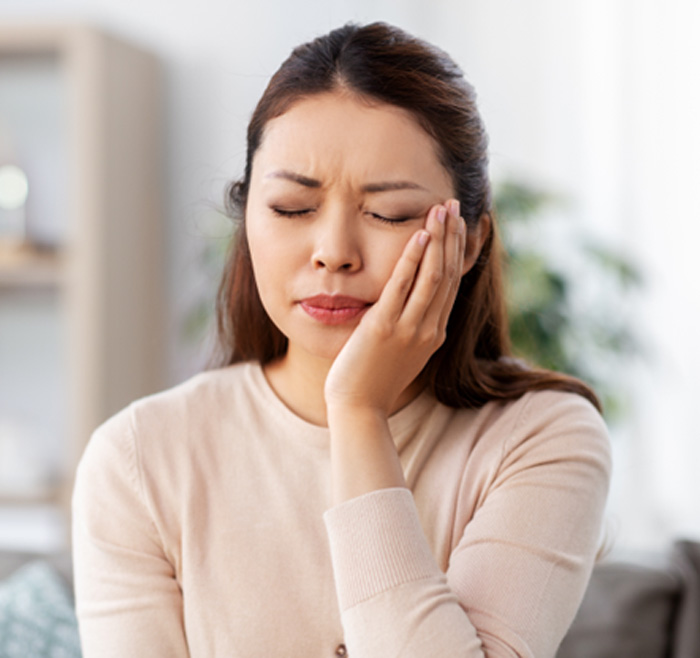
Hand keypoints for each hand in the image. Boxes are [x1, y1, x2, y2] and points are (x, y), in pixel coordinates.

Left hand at [324, 199, 465, 416]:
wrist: (359, 407)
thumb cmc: (374, 379)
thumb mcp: (401, 350)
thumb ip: (410, 325)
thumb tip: (408, 300)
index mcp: (434, 333)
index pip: (452, 283)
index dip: (456, 250)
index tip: (457, 224)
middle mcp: (428, 328)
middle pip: (448, 273)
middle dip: (452, 236)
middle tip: (453, 204)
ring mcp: (409, 329)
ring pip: (432, 276)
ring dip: (438, 239)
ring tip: (441, 209)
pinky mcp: (384, 328)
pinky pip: (402, 287)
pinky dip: (413, 259)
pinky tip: (418, 236)